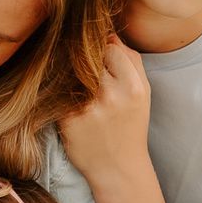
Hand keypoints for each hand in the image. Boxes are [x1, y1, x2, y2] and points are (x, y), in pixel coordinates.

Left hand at [56, 37, 152, 187]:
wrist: (117, 168)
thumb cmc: (129, 126)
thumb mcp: (142, 93)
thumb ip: (131, 61)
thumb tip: (110, 34)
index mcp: (134, 88)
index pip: (111, 48)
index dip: (103, 50)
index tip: (100, 58)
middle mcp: (112, 96)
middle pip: (89, 57)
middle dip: (85, 60)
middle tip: (85, 70)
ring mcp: (88, 108)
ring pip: (71, 71)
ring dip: (71, 72)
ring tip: (77, 83)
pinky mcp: (68, 119)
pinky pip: (59, 91)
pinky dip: (60, 90)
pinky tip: (67, 98)